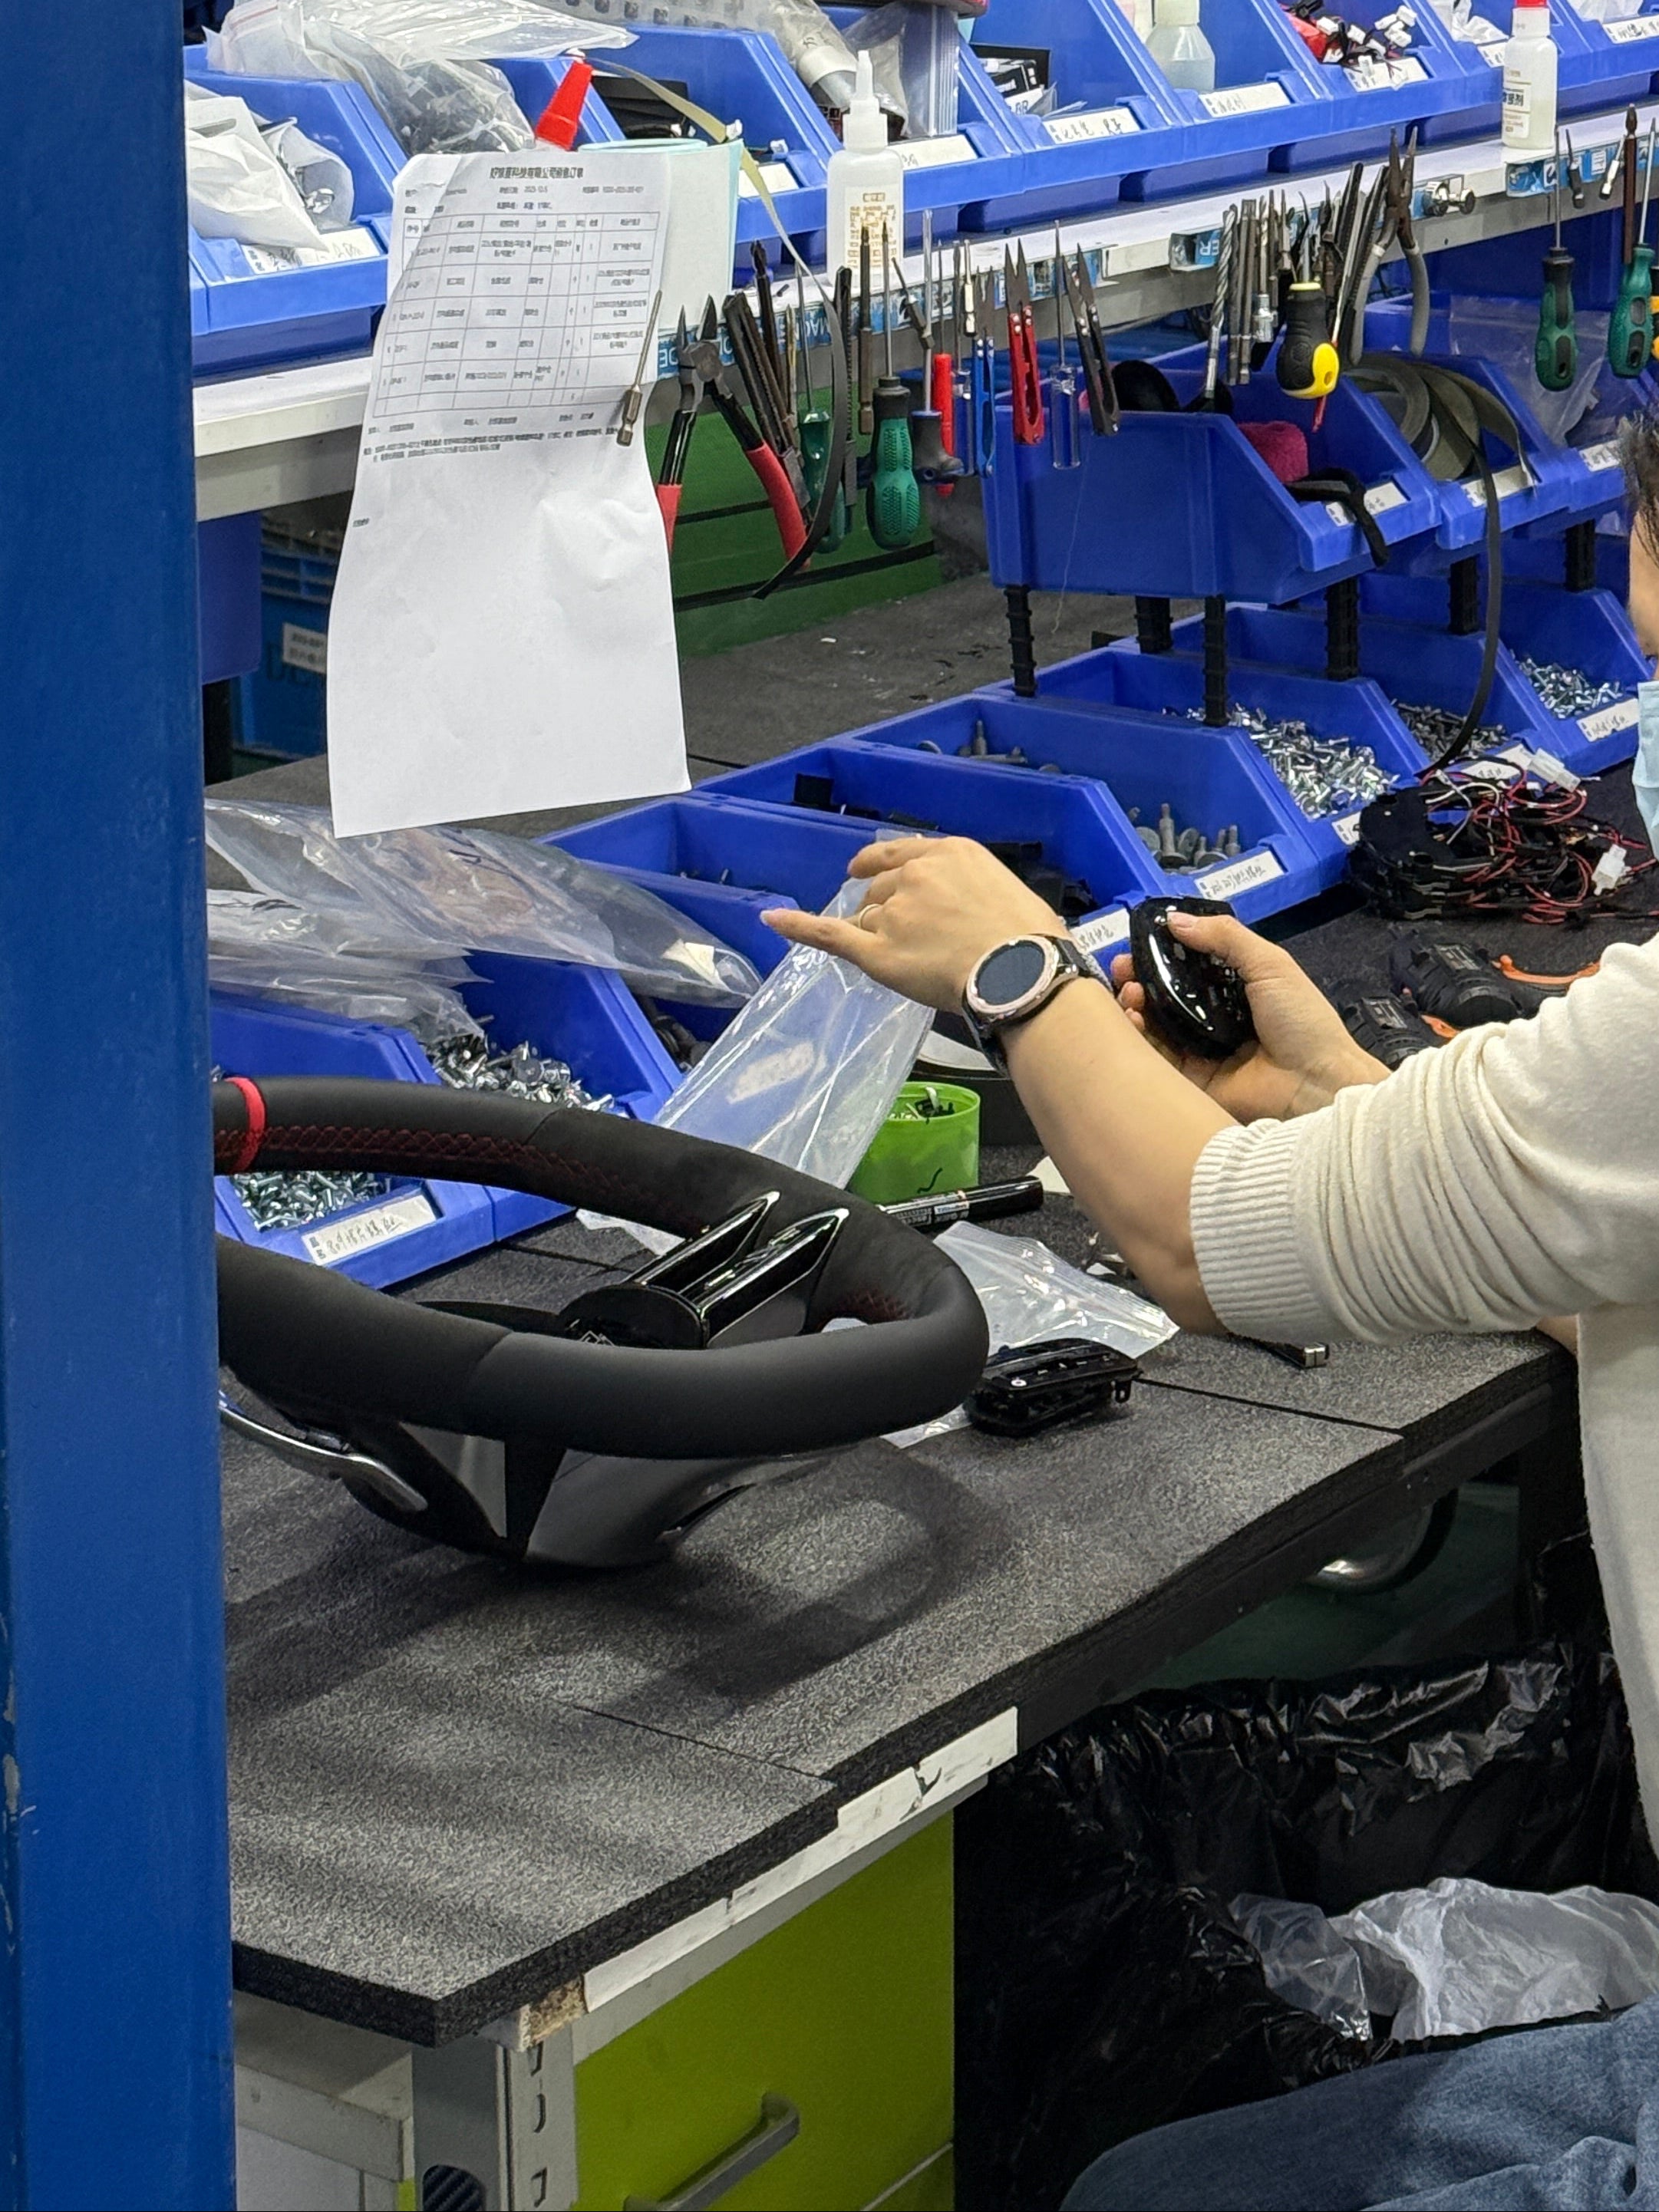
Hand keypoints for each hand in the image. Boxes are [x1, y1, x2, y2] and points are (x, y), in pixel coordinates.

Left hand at [761, 836, 1065, 1012]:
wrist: (1023, 975)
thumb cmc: (1032, 941)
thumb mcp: (1006, 890)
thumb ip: (971, 888)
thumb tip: (960, 904)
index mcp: (950, 853)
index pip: (902, 854)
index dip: (880, 864)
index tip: (865, 870)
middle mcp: (915, 875)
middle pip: (880, 890)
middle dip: (884, 908)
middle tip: (908, 938)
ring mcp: (893, 913)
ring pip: (867, 920)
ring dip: (876, 935)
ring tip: (907, 960)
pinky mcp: (876, 951)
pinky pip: (828, 934)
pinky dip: (797, 926)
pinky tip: (773, 919)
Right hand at [1111, 909, 1387, 1122]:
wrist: (1315, 1084)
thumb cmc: (1301, 1020)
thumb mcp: (1270, 964)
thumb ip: (1225, 937)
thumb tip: (1175, 919)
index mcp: (1235, 988)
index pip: (1188, 967)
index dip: (1162, 954)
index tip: (1139, 943)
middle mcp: (1213, 1017)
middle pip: (1165, 995)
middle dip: (1141, 977)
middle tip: (1123, 967)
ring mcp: (1200, 1049)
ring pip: (1155, 1024)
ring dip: (1136, 1004)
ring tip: (1130, 990)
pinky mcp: (1190, 1080)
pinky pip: (1157, 1057)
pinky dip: (1139, 1037)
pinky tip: (1133, 1017)